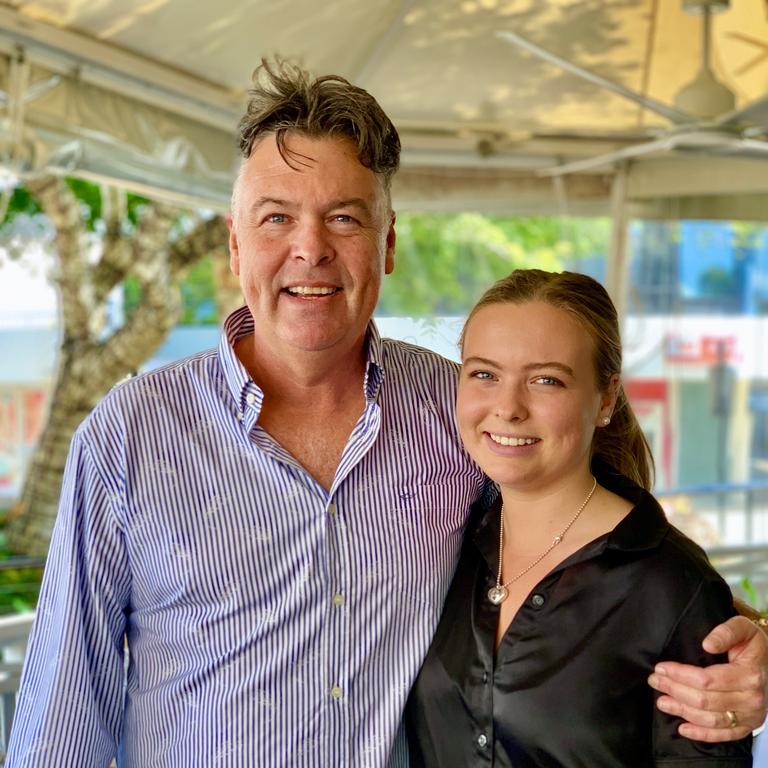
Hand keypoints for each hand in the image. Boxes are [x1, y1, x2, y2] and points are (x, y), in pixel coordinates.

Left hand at [648, 615, 767, 740]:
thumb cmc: (753, 644)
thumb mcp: (743, 628)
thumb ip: (726, 632)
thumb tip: (708, 643)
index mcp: (749, 675)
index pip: (706, 679)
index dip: (680, 675)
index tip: (660, 667)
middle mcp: (751, 699)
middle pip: (705, 700)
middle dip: (675, 690)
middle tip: (654, 681)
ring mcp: (750, 716)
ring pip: (710, 719)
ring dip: (683, 712)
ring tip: (662, 702)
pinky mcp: (748, 726)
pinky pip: (724, 735)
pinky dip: (702, 734)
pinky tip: (683, 729)